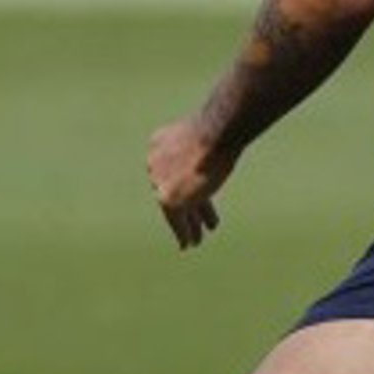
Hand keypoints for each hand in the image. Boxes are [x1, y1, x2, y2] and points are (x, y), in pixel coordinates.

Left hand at [146, 116, 236, 248]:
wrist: (213, 133)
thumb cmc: (218, 129)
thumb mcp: (207, 135)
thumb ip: (205, 146)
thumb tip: (219, 148)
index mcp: (159, 143)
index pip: (172, 169)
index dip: (186, 183)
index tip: (195, 195)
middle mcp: (154, 163)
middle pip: (174, 188)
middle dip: (188, 205)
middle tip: (195, 217)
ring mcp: (159, 182)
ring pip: (176, 207)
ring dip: (188, 224)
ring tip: (195, 240)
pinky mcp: (168, 199)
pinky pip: (176, 220)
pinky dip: (183, 232)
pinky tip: (188, 244)